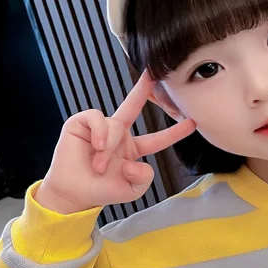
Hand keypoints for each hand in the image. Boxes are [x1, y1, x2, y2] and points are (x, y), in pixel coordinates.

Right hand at [36, 71, 195, 213]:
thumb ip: (144, 178)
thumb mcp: (132, 190)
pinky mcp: (81, 123)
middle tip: (153, 73)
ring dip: (109, 146)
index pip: (157, 139)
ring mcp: (100, 128)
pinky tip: (96, 145)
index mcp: (133, 150)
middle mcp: (118, 135)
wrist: (74, 194)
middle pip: (133, 106)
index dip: (174, 132)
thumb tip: (137, 163)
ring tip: (99, 165)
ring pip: (116, 123)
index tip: (192, 123)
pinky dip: (100, 131)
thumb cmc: (102, 190)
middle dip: (142, 89)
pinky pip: (97, 116)